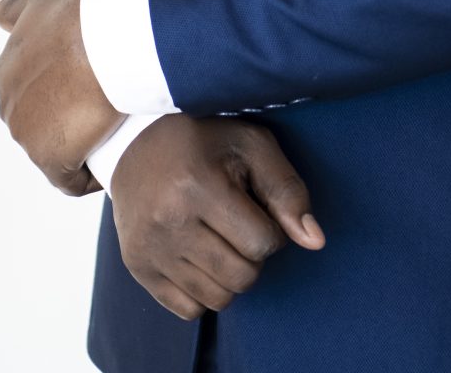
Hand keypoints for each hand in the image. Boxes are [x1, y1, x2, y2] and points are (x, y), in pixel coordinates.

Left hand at [0, 0, 122, 194]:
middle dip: (63, 115)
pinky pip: (69, 179)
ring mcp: (28, 137)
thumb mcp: (38, 3)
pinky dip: (85, 176)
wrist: (105, 41)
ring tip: (109, 128)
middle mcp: (9, 108)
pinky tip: (106, 161)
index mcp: (4, 74)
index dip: (56, 86)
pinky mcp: (53, 160)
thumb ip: (11, 9)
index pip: (27, 88)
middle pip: (38, 119)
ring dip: (77, 143)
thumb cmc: (76, 17)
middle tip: (99, 100)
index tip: (82, 79)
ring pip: (54, 147)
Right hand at [111, 113, 325, 319]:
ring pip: (218, 299)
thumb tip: (315, 241)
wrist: (135, 142)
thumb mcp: (251, 145)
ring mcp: (148, 250)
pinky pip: (189, 310)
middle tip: (241, 226)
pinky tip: (200, 257)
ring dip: (231, 276)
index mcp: (197, 186)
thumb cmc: (204, 139)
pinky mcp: (137, 268)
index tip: (260, 210)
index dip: (273, 230)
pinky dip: (204, 291)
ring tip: (222, 240)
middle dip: (254, 256)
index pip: (262, 243)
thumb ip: (287, 189)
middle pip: (242, 277)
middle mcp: (168, 223)